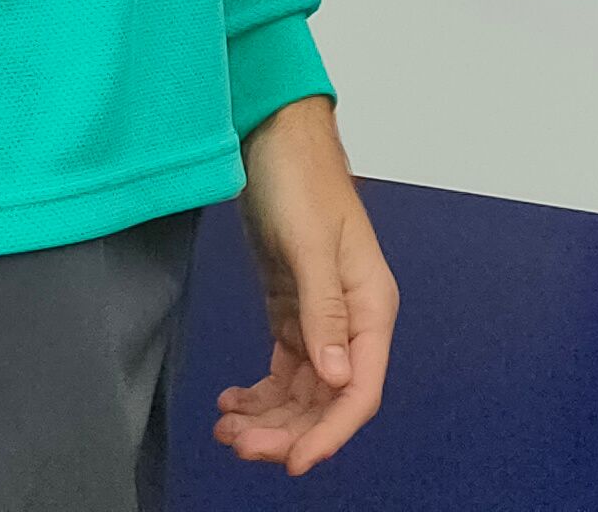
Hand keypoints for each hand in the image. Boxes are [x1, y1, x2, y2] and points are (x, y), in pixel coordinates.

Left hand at [214, 97, 394, 475]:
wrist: (273, 135)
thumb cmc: (301, 177)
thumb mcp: (311, 243)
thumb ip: (325, 311)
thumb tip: (339, 377)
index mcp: (371, 306)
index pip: (360, 389)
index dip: (330, 433)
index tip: (294, 462)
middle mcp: (351, 319)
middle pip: (327, 400)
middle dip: (287, 431)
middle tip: (240, 446)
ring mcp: (320, 318)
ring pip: (302, 392)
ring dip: (268, 418)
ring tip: (226, 430)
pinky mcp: (292, 311)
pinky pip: (282, 371)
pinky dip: (258, 394)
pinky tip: (230, 402)